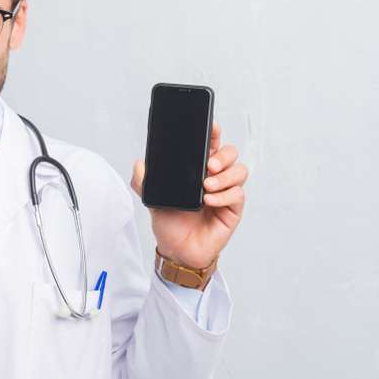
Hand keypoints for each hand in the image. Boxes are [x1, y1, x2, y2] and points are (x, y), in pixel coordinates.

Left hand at [130, 122, 247, 268]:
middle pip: (231, 154)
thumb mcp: (153, 200)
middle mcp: (215, 178)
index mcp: (198, 170)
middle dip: (223, 155)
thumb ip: (144, 182)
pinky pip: (238, 194)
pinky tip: (210, 200)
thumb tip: (139, 164)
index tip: (211, 127)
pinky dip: (224, 195)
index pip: (210, 145)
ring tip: (207, 186)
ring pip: (239, 171)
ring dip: (224, 177)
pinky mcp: (233, 209)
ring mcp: (226, 193)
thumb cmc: (170, 224)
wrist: (178, 250)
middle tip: (209, 165)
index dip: (213, 134)